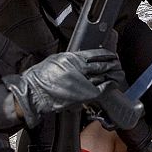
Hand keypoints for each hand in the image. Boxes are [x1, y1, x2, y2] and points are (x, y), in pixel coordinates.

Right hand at [3, 49, 124, 127]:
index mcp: (72, 59)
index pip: (95, 55)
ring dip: (112, 75)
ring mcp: (81, 84)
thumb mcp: (58, 60)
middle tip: (118, 64)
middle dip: (113, 65)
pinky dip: (107, 86)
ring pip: (103, 78)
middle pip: (102, 66)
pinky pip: (99, 90)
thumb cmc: (42, 77)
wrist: (33, 93)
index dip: (107, 55)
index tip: (112, 55)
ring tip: (118, 73)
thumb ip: (73, 59)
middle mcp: (78, 70)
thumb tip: (85, 59)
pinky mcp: (81, 97)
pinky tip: (111, 84)